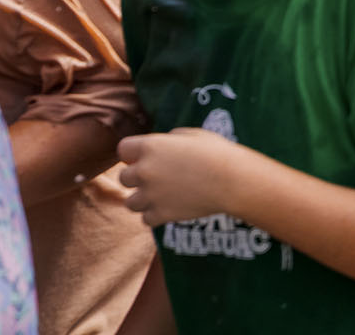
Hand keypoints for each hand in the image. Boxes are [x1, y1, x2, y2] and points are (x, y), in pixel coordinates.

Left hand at [118, 128, 245, 225]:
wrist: (232, 181)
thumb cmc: (216, 152)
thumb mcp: (192, 134)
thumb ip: (170, 139)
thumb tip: (164, 145)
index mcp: (150, 146)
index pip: (123, 149)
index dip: (133, 154)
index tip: (144, 157)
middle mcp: (145, 171)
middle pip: (124, 178)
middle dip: (137, 178)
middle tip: (156, 178)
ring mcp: (151, 195)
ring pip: (130, 202)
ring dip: (142, 200)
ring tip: (160, 196)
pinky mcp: (161, 215)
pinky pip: (146, 219)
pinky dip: (155, 216)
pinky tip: (168, 208)